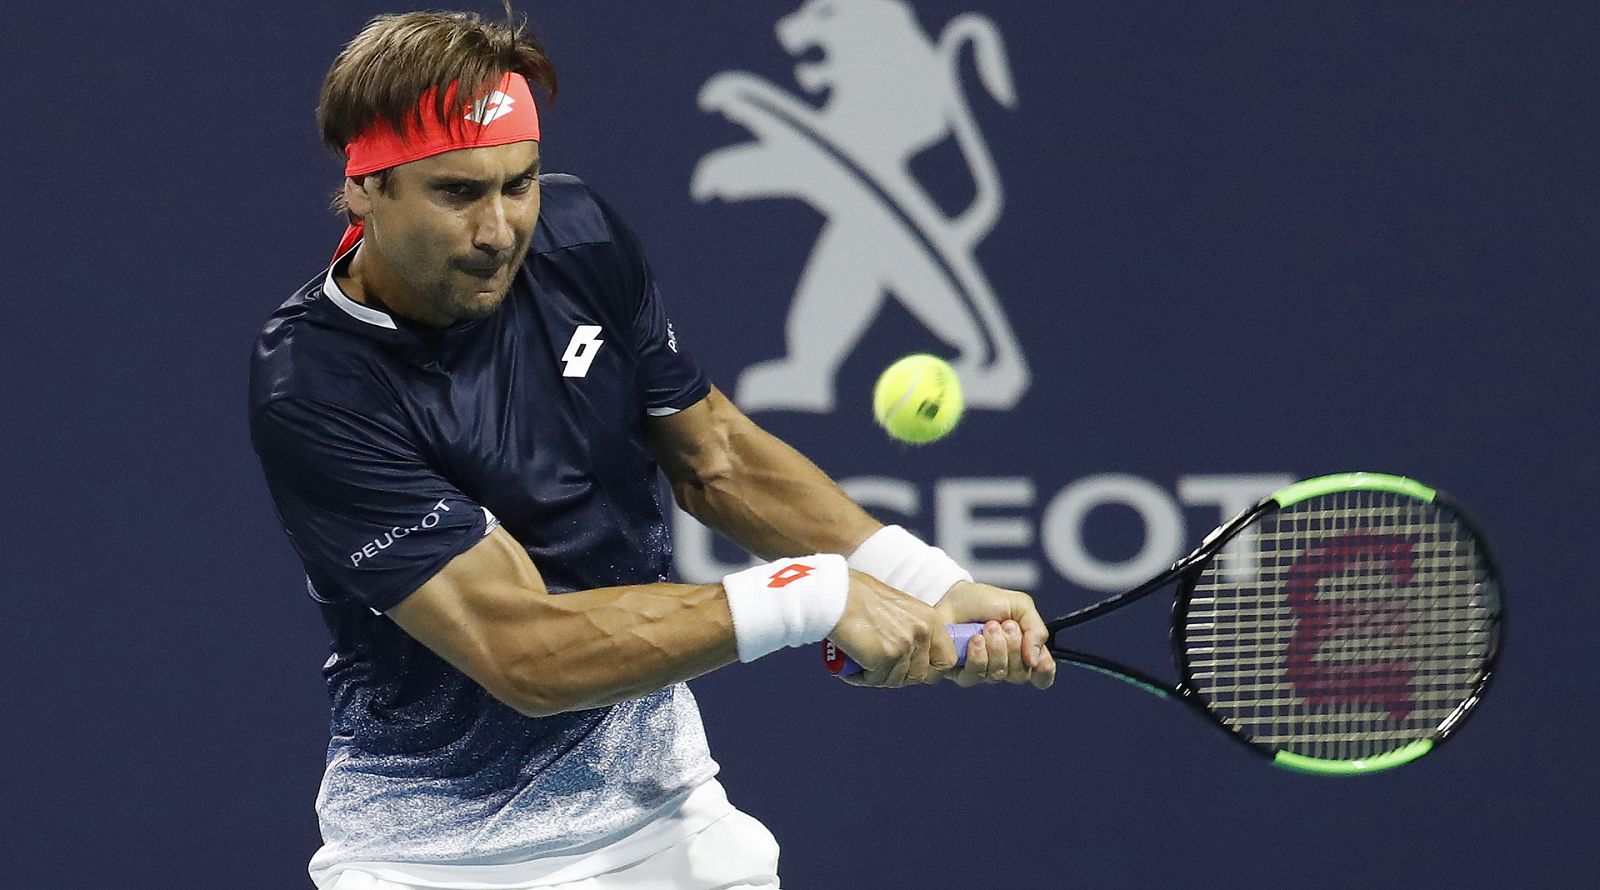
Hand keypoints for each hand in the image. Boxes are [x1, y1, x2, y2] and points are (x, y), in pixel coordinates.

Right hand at [829, 571, 957, 686]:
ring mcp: (905, 646)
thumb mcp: (897, 609)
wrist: (834, 595)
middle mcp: (922, 632)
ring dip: (876, 675)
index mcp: (929, 619)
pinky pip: (875, 680)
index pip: (946, 659)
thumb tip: (909, 659)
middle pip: (920, 676)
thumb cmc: (856, 597)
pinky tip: (850, 663)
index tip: (910, 669)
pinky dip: (860, 676)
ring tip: (858, 660)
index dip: (929, 670)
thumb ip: (910, 630)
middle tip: (877, 667)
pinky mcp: (885, 657)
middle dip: (898, 676)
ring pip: (896, 680)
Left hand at [936, 581, 1056, 689]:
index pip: (1042, 675)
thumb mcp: (1019, 606)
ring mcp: (984, 670)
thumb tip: (1035, 660)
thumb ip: (1036, 630)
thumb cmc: (984, 601)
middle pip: (1021, 675)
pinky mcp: (961, 672)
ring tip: (987, 627)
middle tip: (1004, 625)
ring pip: (999, 675)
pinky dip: (978, 656)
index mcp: (1023, 650)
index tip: (1037, 657)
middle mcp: (1005, 664)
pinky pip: (975, 676)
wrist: (951, 595)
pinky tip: (975, 640)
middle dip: (1015, 647)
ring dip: (996, 648)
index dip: (1044, 671)